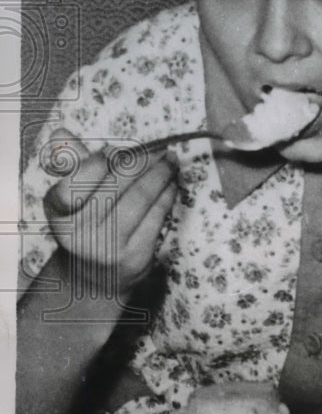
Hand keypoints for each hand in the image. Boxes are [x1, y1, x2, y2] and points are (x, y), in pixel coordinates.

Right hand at [43, 128, 177, 297]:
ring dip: (161, 174)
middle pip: (114, 185)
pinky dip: (168, 194)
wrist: (94, 280)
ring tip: (171, 161)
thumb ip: (71, 165)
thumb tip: (60, 132)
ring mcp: (108, 247)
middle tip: (160, 148)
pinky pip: (157, 216)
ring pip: (140, 198)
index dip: (97, 162)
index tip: (116, 150)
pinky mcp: (135, 256)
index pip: (72, 183)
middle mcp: (78, 234)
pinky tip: (172, 183)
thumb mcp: (70, 202)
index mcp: (57, 215)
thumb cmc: (85, 227)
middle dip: (141, 161)